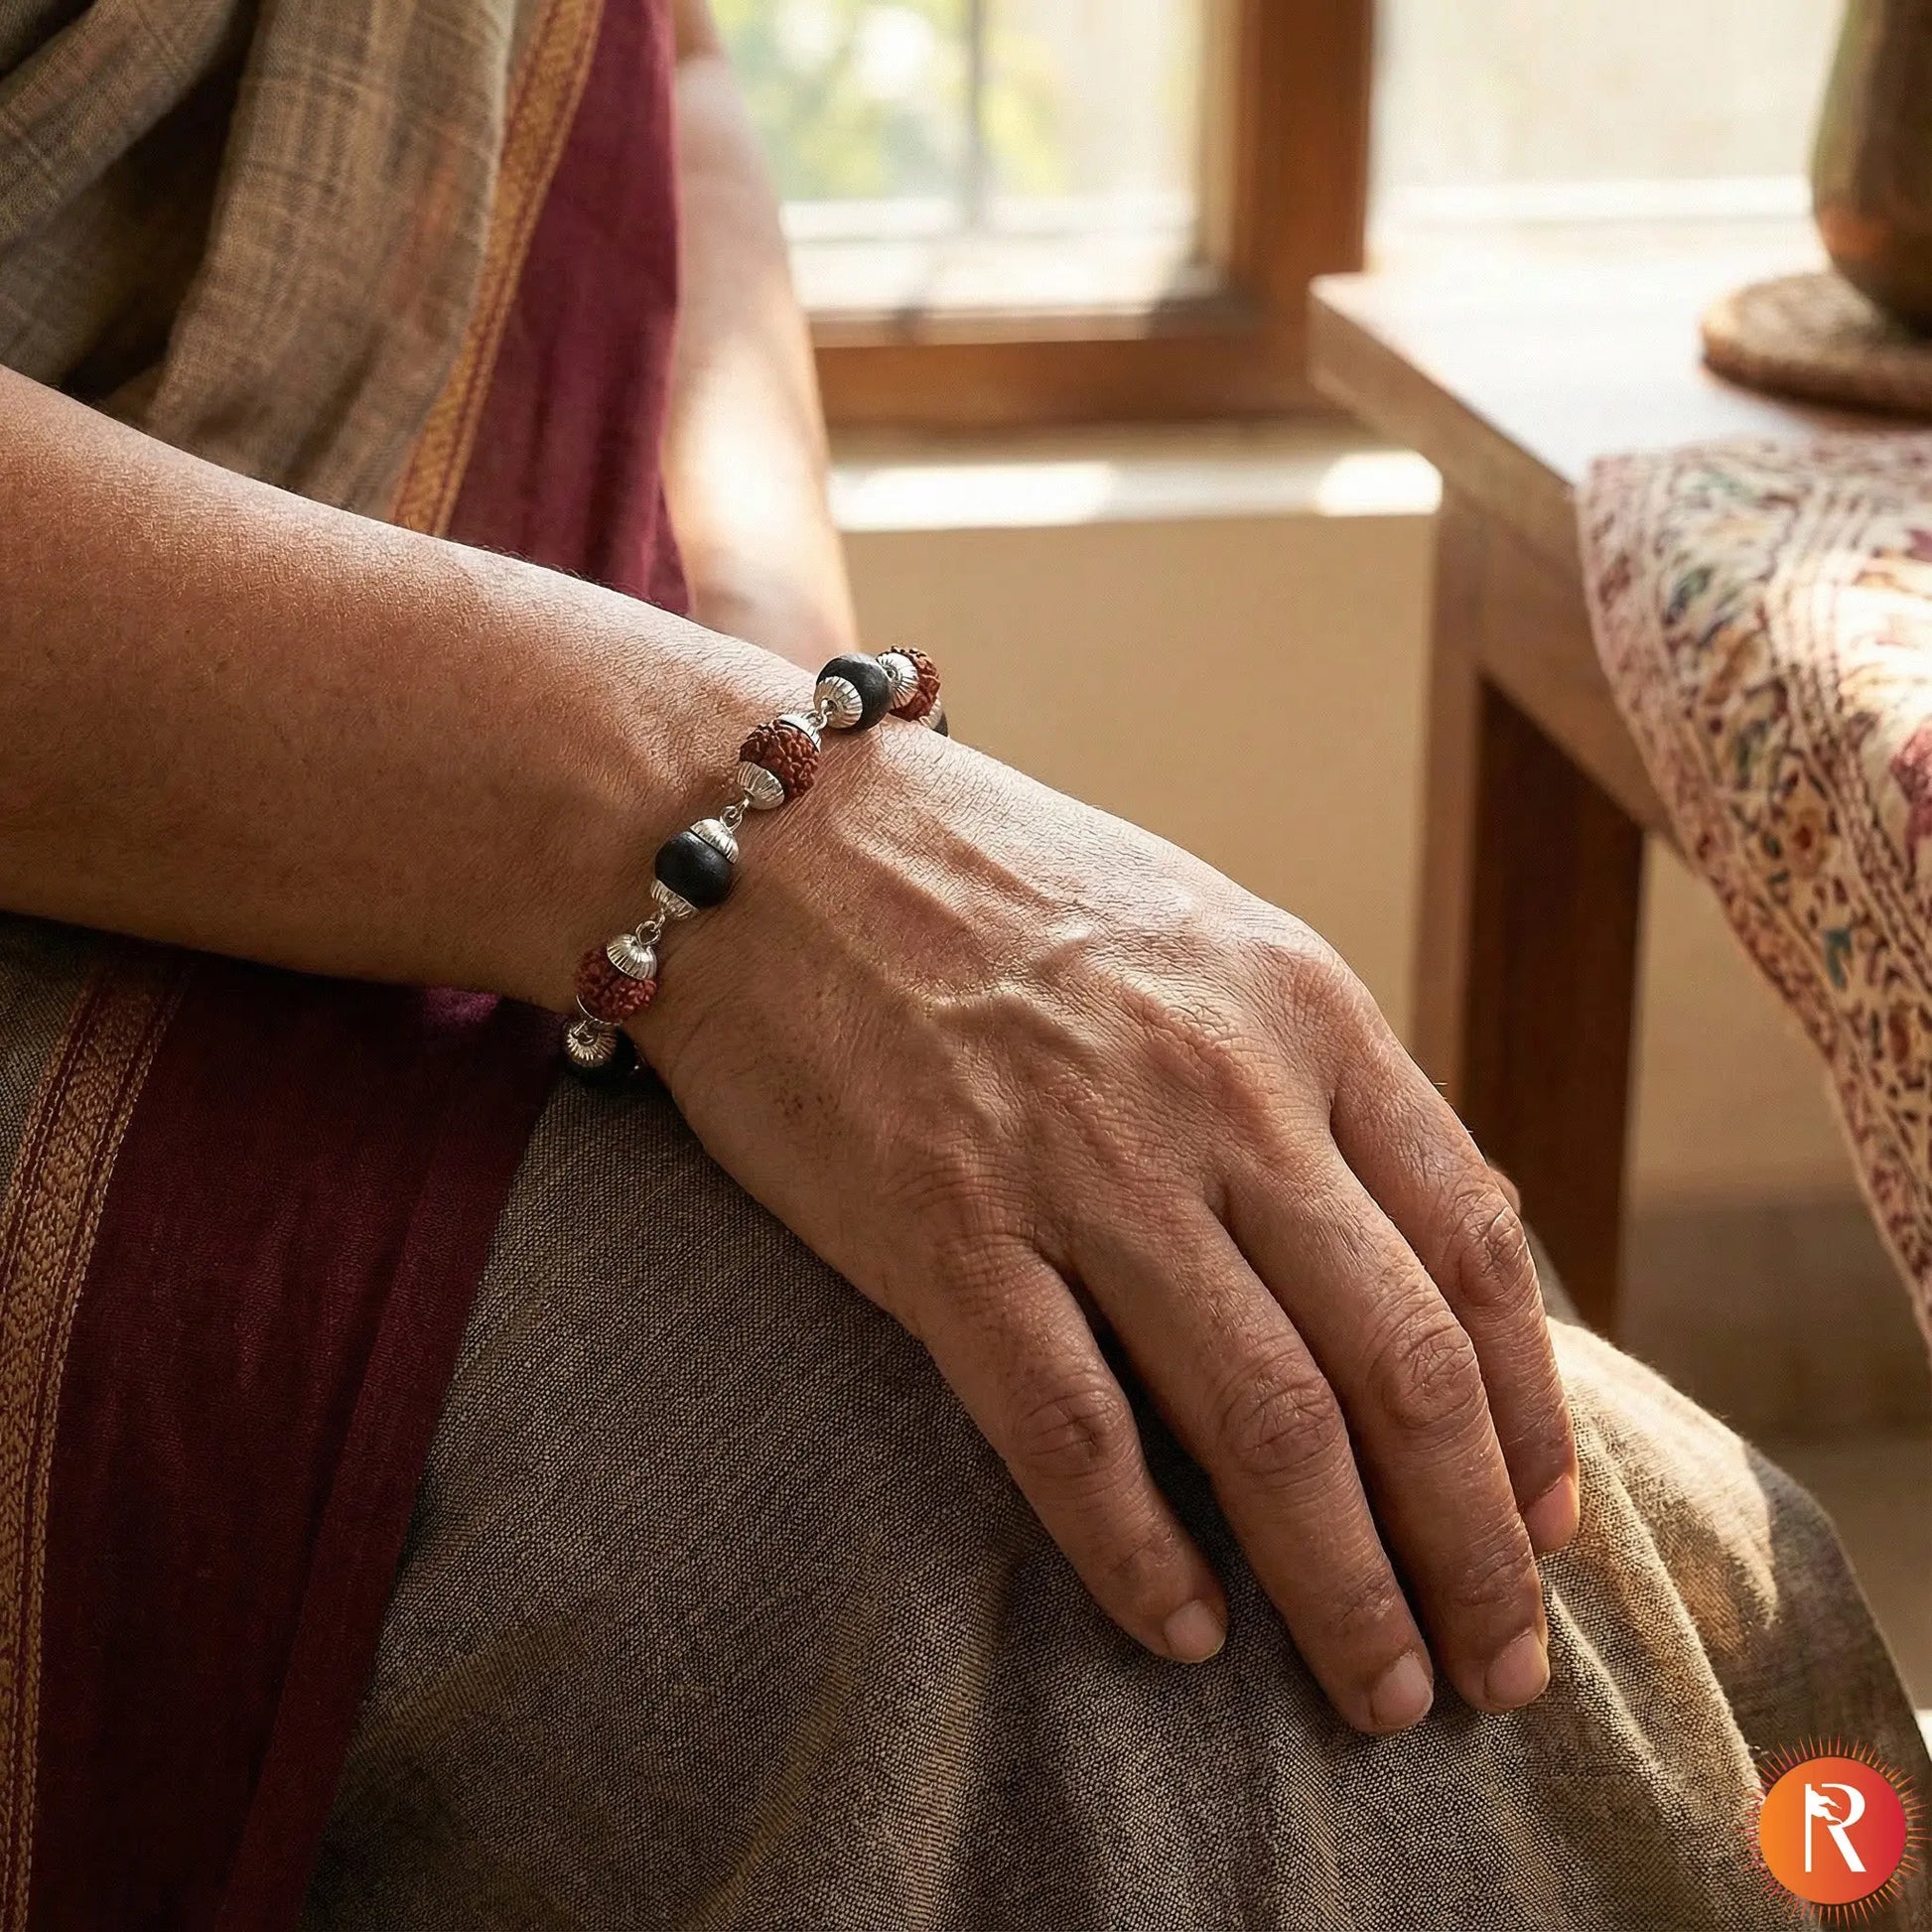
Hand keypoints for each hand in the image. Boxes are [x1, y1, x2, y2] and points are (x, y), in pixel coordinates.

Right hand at [646, 723, 1578, 1732]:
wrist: (769, 837)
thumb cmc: (988, 885)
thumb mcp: (1200, 936)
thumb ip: (1312, 1074)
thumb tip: (1423, 1237)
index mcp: (1303, 1009)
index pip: (1474, 1250)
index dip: (1528, 1416)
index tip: (1545, 1530)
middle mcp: (1221, 1089)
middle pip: (1400, 1364)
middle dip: (1471, 1547)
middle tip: (1499, 1671)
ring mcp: (1081, 1160)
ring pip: (1267, 1422)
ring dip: (1341, 1588)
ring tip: (1380, 1693)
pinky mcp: (942, 1227)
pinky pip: (1071, 1428)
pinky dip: (1139, 1552)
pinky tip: (1181, 1633)